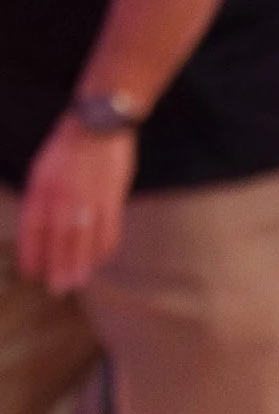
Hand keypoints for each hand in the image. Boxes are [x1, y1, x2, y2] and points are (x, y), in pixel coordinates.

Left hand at [15, 116, 137, 295]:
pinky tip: (99, 259)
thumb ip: (40, 199)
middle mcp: (64, 195)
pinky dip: (103, 247)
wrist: (100, 125)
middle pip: (60, 239)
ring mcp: (90, 198)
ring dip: (81, 263)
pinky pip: (108, 229)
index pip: (34, 228)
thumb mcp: (41, 170)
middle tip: (57, 288)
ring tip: (77, 282)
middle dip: (58, 266)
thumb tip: (40, 231)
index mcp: (42, 187)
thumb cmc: (66, 147)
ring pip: (85, 238)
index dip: (32, 252)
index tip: (32, 272)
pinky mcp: (112, 198)